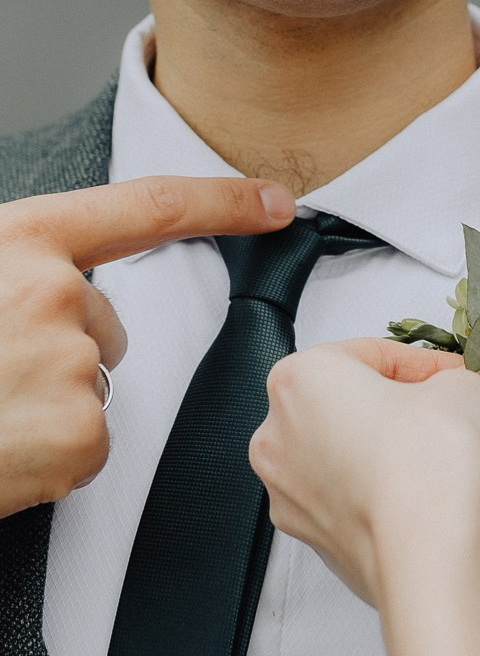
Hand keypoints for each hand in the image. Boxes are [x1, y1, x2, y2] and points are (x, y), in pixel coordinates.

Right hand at [0, 176, 294, 516]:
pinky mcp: (82, 435)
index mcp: (18, 243)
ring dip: (51, 400)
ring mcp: (73, 365)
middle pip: (106, 322)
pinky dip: (52, 453)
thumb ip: (15, 269)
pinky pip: (89, 441)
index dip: (221, 201)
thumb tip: (60, 277)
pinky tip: (3, 448)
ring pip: (93, 383)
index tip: (275, 201)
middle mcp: (54, 295)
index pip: (144, 209)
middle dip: (62, 347)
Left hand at [250, 339, 479, 606]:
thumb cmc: (432, 467)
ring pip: (355, 459)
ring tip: (457, 463)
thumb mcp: (465, 387)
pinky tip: (440, 498)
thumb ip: (458, 379)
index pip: (375, 354)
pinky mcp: (317, 540)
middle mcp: (280, 436)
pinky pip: (359, 503)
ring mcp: (292, 494)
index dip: (431, 366)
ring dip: (402, 456)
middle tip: (456, 419)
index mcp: (301, 379)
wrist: (431, 557)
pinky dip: (395, 497)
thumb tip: (460, 390)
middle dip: (409, 412)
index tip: (461, 379)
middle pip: (355, 408)